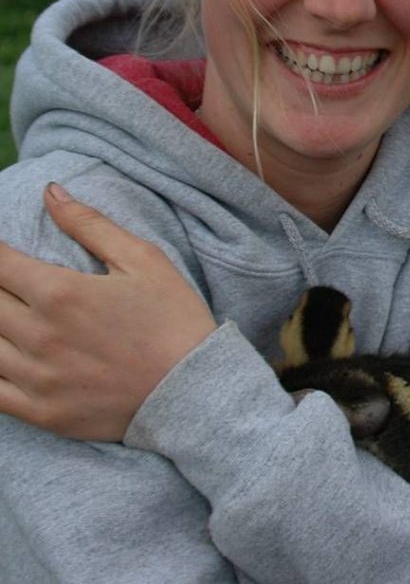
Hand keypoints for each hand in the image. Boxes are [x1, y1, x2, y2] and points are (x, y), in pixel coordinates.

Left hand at [0, 184, 215, 440]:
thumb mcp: (144, 260)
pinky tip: (2, 352)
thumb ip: (91, 225)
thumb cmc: (174, 318)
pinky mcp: (42, 412)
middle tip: (6, 280)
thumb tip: (50, 192)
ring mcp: (37, 377)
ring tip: (5, 312)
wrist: (195, 389)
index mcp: (60, 292)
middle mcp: (38, 335)